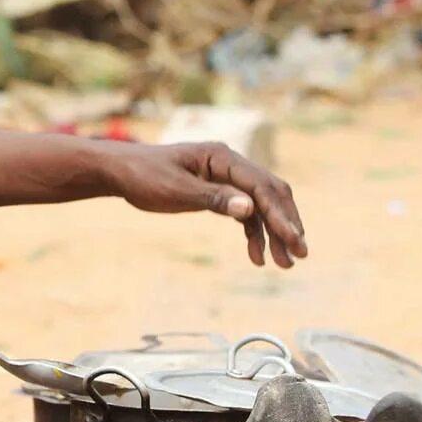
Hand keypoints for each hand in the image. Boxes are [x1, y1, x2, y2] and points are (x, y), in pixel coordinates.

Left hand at [99, 142, 306, 268]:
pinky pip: (245, 212)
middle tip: (300, 254)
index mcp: (221, 157)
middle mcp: (229, 164)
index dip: (280, 213)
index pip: (261, 186)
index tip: (294, 239)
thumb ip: (213, 198)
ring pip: (260, 205)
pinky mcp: (218, 191)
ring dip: (273, 233)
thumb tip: (249, 208)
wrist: (121, 172)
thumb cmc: (144, 176)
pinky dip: (253, 233)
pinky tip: (257, 256)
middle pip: (269, 194)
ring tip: (284, 264)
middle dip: (286, 224)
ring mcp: (225, 177)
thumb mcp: (176, 190)